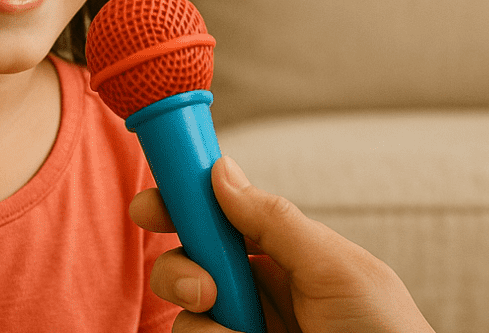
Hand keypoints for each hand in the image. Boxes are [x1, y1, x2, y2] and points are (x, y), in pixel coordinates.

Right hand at [129, 156, 434, 332]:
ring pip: (184, 313)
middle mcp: (256, 293)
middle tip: (206, 290)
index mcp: (282, 256)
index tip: (150, 206)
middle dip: (180, 270)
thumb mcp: (337, 268)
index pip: (218, 220)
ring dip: (202, 319)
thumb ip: (276, 220)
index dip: (180, 207)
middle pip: (186, 264)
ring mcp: (241, 330)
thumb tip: (221, 171)